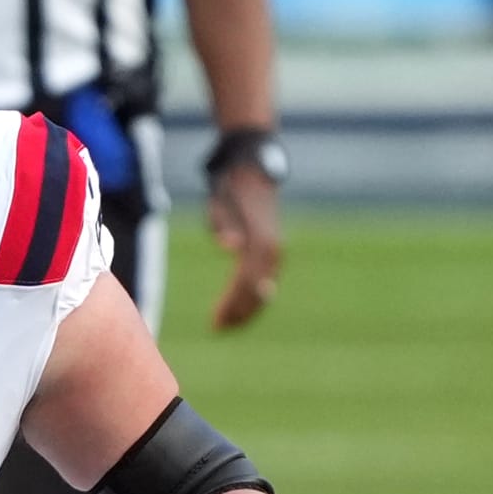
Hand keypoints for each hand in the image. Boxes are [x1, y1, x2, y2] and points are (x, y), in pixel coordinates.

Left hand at [206, 163, 281, 330]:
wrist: (251, 165)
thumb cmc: (230, 186)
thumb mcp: (221, 202)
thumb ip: (224, 225)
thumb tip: (230, 246)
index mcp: (261, 239)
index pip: (247, 282)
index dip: (233, 303)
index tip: (217, 321)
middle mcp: (273, 247)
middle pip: (257, 289)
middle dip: (240, 310)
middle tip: (219, 327)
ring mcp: (275, 248)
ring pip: (264, 286)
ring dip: (248, 306)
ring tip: (227, 323)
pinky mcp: (272, 247)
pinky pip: (264, 278)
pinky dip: (253, 294)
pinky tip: (240, 307)